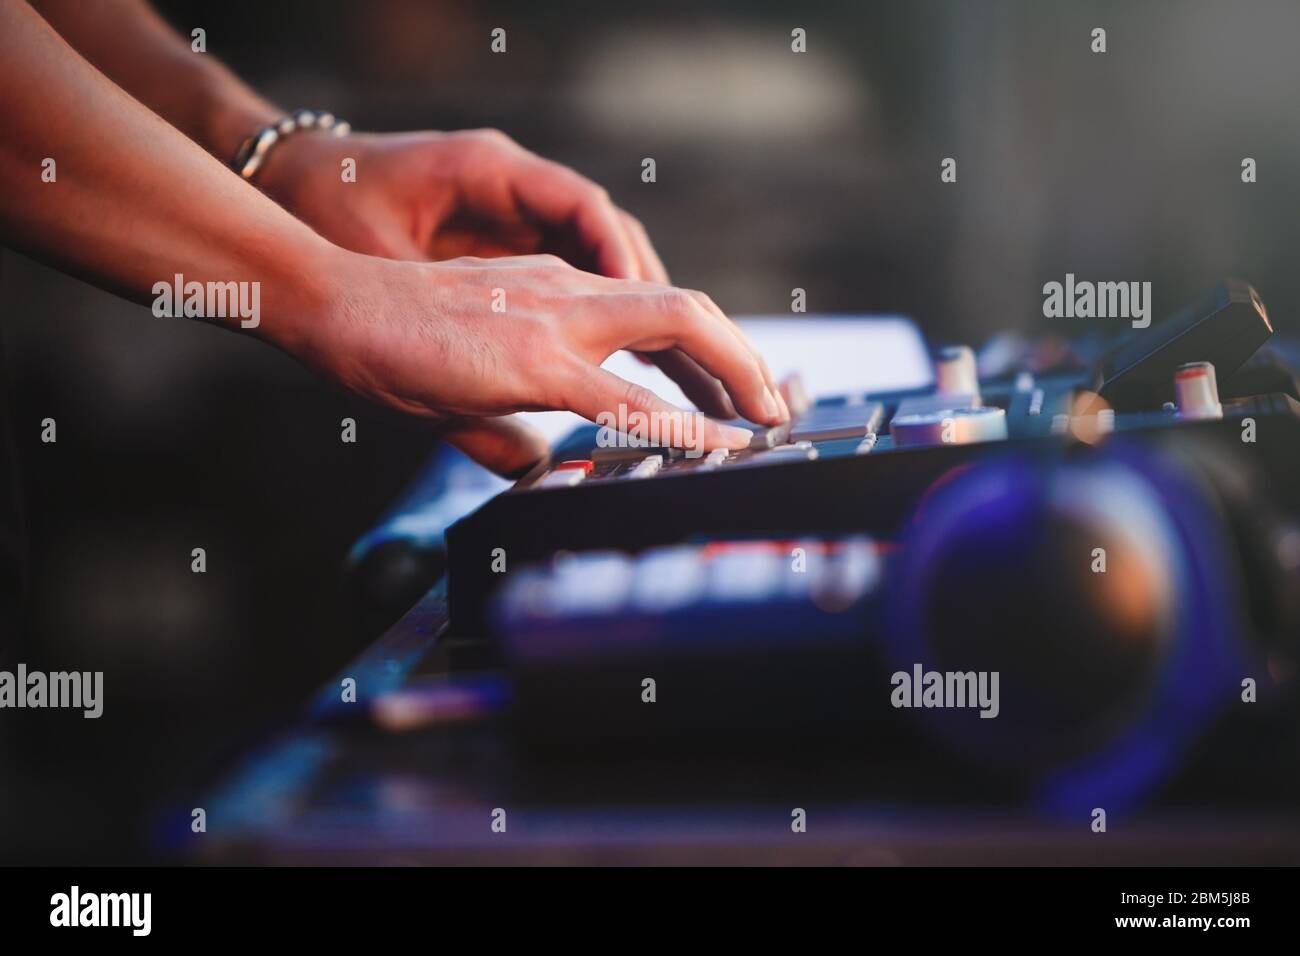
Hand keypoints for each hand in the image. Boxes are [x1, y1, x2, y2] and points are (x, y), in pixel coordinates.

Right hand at [283, 250, 785, 474]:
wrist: (335, 305)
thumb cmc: (390, 342)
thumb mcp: (466, 386)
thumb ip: (510, 427)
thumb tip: (536, 466)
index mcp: (556, 296)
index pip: (653, 313)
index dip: (706, 353)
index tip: (737, 393)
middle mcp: (568, 293)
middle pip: (686, 307)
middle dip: (742, 355)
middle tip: (775, 404)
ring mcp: (554, 319)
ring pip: (675, 324)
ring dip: (734, 371)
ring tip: (768, 416)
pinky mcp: (530, 359)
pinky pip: (622, 392)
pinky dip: (679, 418)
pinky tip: (716, 441)